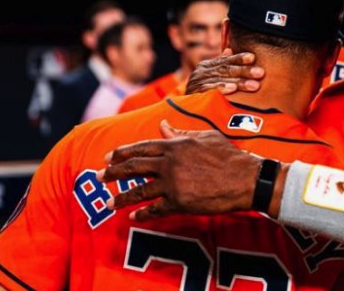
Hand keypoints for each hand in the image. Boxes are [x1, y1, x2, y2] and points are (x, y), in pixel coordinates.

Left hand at [97, 120, 261, 220]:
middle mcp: (169, 163)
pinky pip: (155, 210)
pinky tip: (133, 217)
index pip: (140, 148)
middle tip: (98, 177)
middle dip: (112, 173)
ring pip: (139, 191)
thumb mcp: (205, 137)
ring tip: (108, 203)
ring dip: (121, 198)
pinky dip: (142, 214)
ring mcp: (172, 184)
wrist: (245, 179)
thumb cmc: (228, 156)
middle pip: (133, 168)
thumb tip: (163, 126)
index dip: (122, 153)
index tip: (108, 157)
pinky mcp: (179, 203)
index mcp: (174, 146)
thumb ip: (180, 133)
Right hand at [185, 48, 264, 94]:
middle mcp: (201, 72)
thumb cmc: (202, 92)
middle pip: (226, 69)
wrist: (183, 109)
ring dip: (239, 82)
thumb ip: (221, 64)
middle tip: (260, 73)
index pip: (226, 60)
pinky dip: (221, 89)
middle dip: (244, 71)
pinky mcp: (194, 94)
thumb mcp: (211, 77)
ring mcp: (197, 82)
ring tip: (254, 85)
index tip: (253, 58)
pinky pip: (209, 90)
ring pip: (220, 79)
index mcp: (207, 65)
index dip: (239, 58)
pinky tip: (232, 89)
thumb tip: (230, 49)